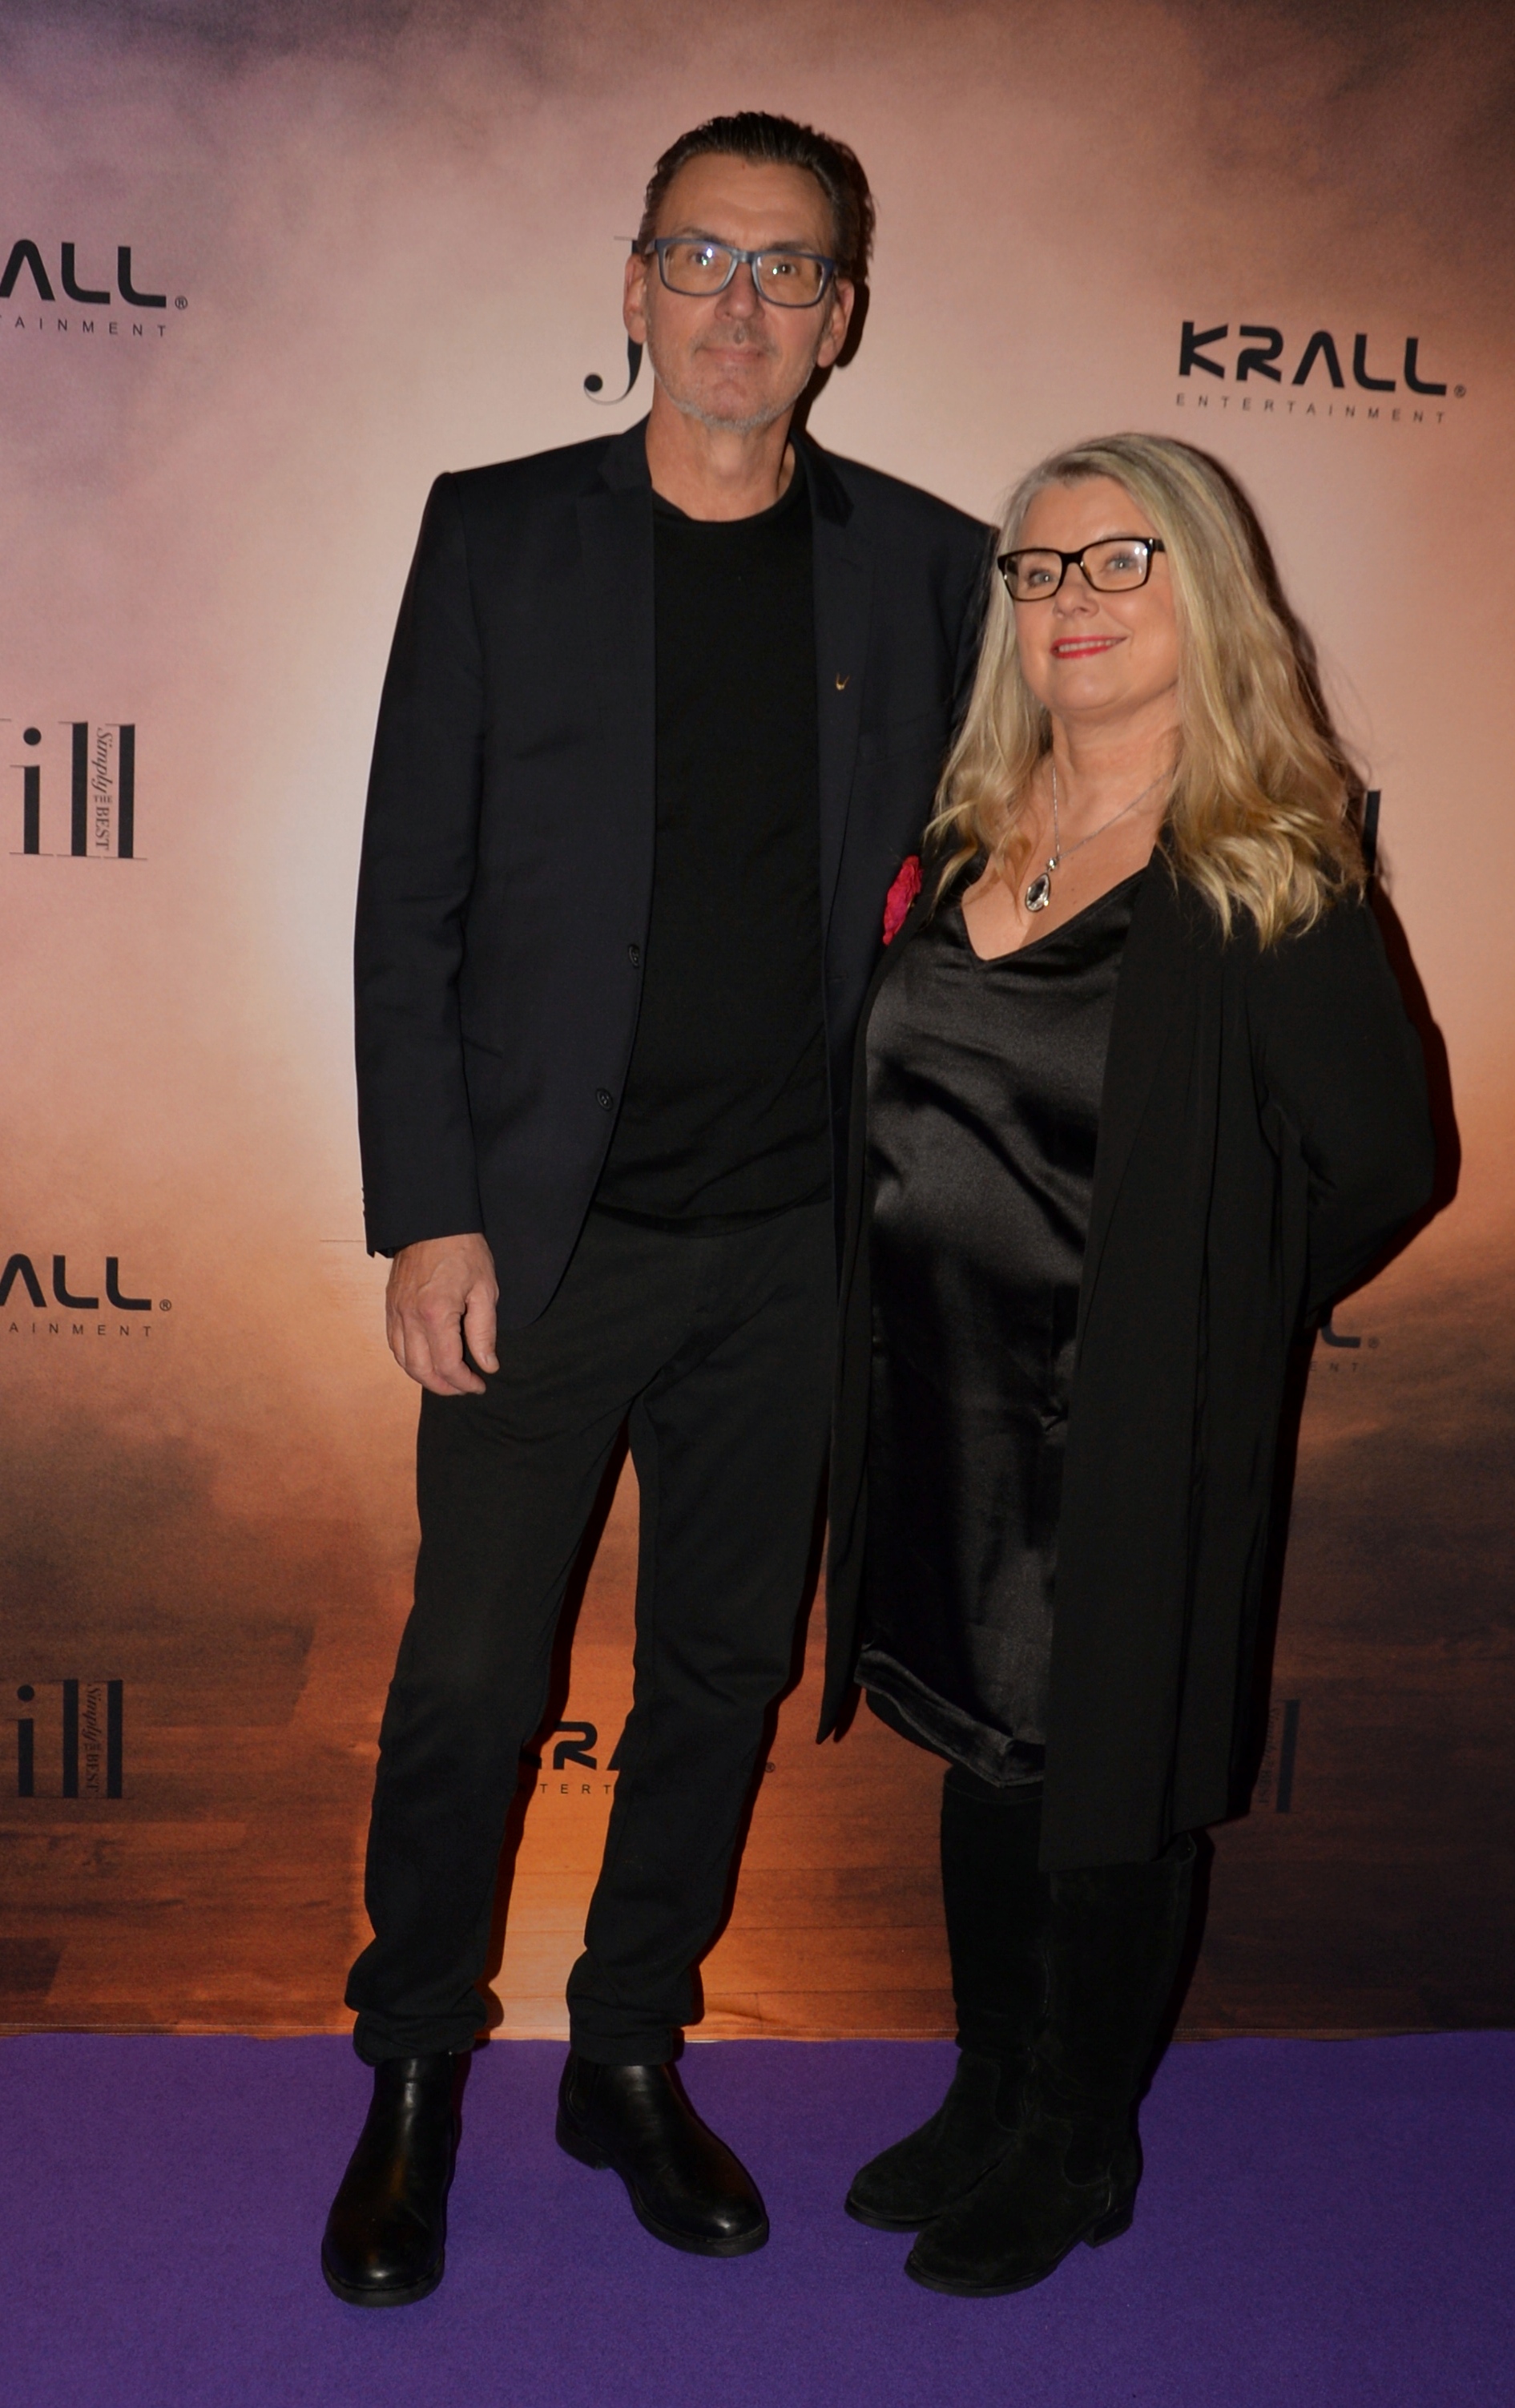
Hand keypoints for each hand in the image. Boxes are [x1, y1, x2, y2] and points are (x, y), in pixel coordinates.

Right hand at [385, 1234, 498, 1395]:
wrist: (433, 1220)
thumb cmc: (463, 1250)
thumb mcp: (485, 1289)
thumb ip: (484, 1332)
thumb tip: (487, 1365)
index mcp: (435, 1313)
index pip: (447, 1365)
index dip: (464, 1382)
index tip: (480, 1385)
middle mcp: (409, 1316)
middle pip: (420, 1370)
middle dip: (444, 1386)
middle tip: (464, 1388)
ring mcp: (395, 1311)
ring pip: (402, 1360)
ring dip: (424, 1376)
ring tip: (447, 1379)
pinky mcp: (390, 1305)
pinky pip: (394, 1343)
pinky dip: (408, 1359)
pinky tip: (426, 1360)